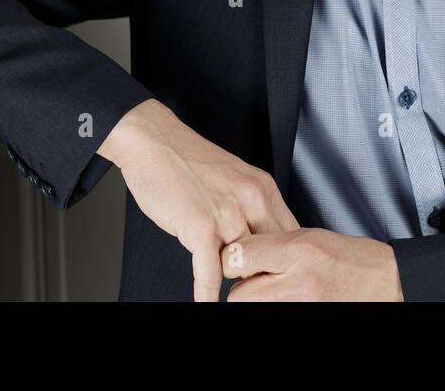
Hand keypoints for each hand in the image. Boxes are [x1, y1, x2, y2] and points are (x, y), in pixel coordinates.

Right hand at [98, 99, 298, 301]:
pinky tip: (208, 304)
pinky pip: (211, 273)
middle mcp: (252, 200)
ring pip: (246, 264)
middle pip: (274, 253)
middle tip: (263, 292)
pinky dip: (209, 294)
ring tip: (239, 297)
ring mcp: (228, 214)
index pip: (290, 235)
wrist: (154, 140)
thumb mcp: (234, 178)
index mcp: (263, 189)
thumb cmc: (188, 161)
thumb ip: (249, 207)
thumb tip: (258, 237)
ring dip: (240, 283)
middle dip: (268, 274)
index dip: (286, 260)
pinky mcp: (201, 227)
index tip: (284, 275)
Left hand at [220, 228, 404, 300]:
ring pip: (251, 308)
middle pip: (238, 294)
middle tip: (260, 278)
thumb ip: (274, 244)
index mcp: (300, 250)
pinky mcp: (304, 317)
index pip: (238, 257)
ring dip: (256, 300)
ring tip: (276, 288)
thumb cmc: (351, 258)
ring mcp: (303, 305)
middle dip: (243, 286)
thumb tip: (240, 253)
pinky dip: (271, 306)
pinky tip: (288, 298)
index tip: (240, 258)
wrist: (386, 283)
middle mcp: (299, 281)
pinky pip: (270, 316)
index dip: (234, 257)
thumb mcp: (312, 237)